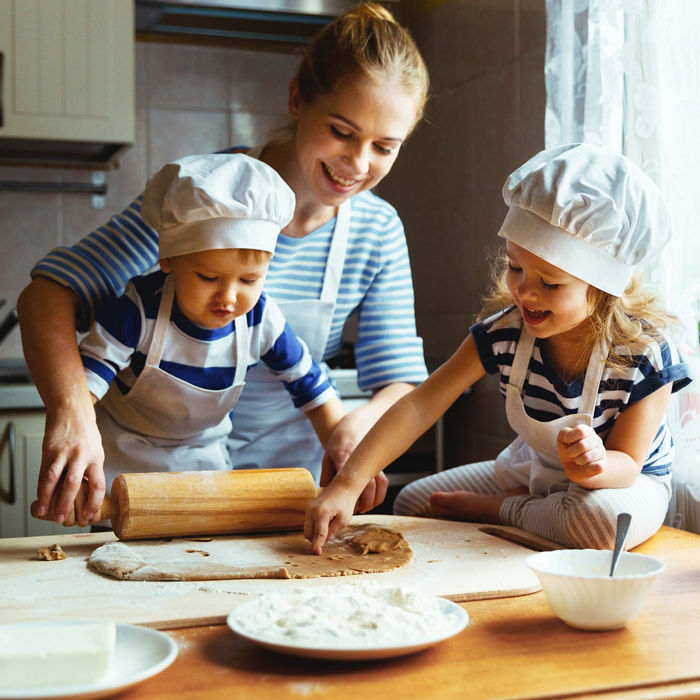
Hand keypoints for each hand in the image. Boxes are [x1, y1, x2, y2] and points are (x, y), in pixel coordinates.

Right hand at [35, 406, 105, 525]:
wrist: (72, 411)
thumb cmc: (85, 434)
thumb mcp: (95, 451)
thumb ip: (90, 471)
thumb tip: (86, 496)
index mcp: (96, 458)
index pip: (98, 484)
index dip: (94, 502)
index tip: (89, 515)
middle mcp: (81, 456)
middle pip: (74, 484)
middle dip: (67, 504)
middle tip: (63, 520)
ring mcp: (64, 453)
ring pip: (54, 479)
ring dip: (48, 498)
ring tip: (45, 513)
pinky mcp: (49, 450)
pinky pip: (44, 472)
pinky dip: (41, 487)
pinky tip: (39, 498)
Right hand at [304, 480, 357, 554]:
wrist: (343, 487)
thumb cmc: (345, 503)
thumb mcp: (343, 520)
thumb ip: (332, 532)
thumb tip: (322, 542)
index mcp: (321, 513)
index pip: (318, 534)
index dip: (317, 545)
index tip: (316, 553)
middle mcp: (312, 510)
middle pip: (309, 534)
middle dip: (317, 539)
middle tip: (331, 533)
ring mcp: (308, 508)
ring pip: (307, 530)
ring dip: (315, 533)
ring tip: (329, 524)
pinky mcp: (308, 507)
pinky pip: (308, 523)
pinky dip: (314, 527)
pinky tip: (325, 521)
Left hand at [321, 410, 387, 512]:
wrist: (356, 423)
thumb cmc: (339, 440)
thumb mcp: (328, 454)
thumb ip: (326, 472)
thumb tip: (323, 490)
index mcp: (343, 456)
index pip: (347, 478)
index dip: (347, 493)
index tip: (344, 505)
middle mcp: (359, 460)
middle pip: (367, 484)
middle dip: (364, 501)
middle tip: (356, 511)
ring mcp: (370, 461)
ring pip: (378, 484)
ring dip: (373, 499)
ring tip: (365, 508)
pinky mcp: (377, 463)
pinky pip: (383, 481)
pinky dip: (380, 493)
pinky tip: (374, 502)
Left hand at [557, 424, 605, 483]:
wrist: (574, 466)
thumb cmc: (569, 449)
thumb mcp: (562, 439)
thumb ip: (564, 433)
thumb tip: (569, 437)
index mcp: (587, 431)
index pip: (581, 431)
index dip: (570, 437)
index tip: (567, 442)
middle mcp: (596, 440)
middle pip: (583, 445)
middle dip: (571, 451)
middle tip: (570, 454)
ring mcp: (601, 452)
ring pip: (588, 457)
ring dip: (578, 460)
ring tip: (577, 460)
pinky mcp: (603, 464)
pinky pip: (598, 466)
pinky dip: (588, 468)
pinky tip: (586, 467)